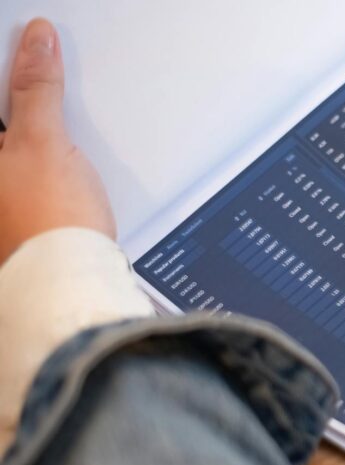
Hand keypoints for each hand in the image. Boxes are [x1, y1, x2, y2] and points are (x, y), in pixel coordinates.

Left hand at [0, 18, 113, 264]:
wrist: (74, 280)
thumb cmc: (49, 223)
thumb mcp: (42, 140)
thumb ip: (35, 88)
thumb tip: (36, 42)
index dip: (11, 79)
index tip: (29, 65)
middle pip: (3, 127)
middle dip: (19, 108)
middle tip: (40, 91)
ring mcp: (0, 199)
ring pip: (12, 149)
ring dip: (29, 131)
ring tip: (50, 130)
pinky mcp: (15, 214)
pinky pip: (22, 171)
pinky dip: (40, 158)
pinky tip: (57, 164)